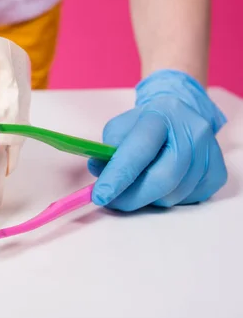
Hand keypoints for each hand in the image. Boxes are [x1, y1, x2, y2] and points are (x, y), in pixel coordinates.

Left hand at [88, 69, 227, 211]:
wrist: (180, 114)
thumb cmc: (144, 124)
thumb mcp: (119, 127)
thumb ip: (106, 150)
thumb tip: (99, 173)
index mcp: (161, 115)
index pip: (139, 149)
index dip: (118, 176)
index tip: (99, 196)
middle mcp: (191, 132)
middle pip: (162, 178)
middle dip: (132, 197)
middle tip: (112, 202)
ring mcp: (209, 152)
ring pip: (174, 194)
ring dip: (148, 199)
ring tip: (138, 186)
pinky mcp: (217, 172)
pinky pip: (188, 200)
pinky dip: (167, 199)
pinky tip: (160, 184)